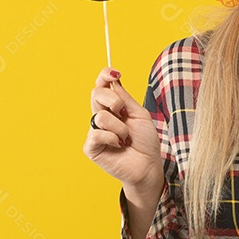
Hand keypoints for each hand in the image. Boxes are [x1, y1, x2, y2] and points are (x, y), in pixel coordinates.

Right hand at [84, 68, 163, 197]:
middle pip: (96, 94)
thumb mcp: (139, 114)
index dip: (104, 76)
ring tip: (126, 138)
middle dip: (114, 101)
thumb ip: (125, 98)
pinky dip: (112, 138)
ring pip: (100, 116)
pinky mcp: (91, 147)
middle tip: (125, 113)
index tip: (115, 73)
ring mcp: (94, 131)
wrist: (148, 165)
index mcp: (112, 107)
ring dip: (119, 127)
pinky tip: (119, 146)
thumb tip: (114, 81)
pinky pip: (96, 134)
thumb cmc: (145, 141)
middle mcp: (101, 116)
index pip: (101, 86)